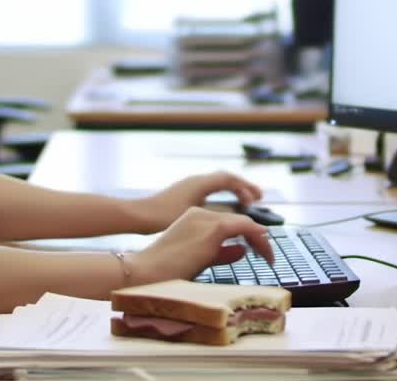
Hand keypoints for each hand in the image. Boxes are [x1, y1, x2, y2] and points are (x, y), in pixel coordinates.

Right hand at [128, 207, 273, 285]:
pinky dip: (258, 239)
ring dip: (260, 240)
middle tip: (268, 255)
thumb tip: (243, 250)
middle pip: (239, 221)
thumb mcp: (198, 259)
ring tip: (270, 257)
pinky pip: (245, 228)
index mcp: (193, 218)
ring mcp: (206, 218)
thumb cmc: (165, 271)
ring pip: (244, 223)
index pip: (228, 222)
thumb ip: (221, 253)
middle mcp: (200, 213)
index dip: (246, 234)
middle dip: (256, 237)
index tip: (258, 250)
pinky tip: (266, 251)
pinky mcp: (213, 229)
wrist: (145, 272)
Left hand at [133, 171, 262, 232]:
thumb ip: (219, 215)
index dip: (246, 188)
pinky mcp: (183, 195)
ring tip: (245, 204)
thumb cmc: (162, 217)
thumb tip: (240, 217)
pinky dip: (221, 196)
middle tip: (258, 199)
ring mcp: (188, 186)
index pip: (230, 179)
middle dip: (243, 188)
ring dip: (233, 192)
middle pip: (225, 179)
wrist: (137, 216)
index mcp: (200, 183)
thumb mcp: (196, 217)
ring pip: (217, 184)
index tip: (258, 200)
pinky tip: (224, 209)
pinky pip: (209, 190)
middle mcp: (195, 180)